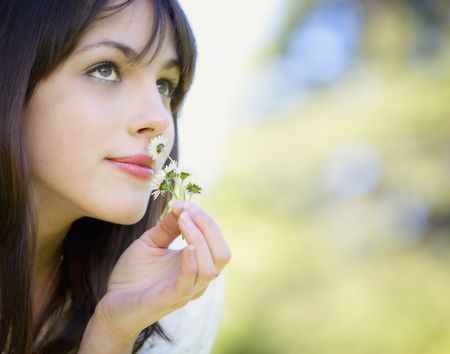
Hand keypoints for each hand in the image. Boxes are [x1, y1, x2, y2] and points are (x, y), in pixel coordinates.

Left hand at [91, 201, 230, 343]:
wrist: (112, 303)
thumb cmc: (133, 275)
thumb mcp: (151, 243)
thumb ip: (167, 227)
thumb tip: (180, 205)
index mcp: (196, 265)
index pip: (216, 242)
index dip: (205, 220)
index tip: (184, 203)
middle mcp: (197, 279)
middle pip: (222, 254)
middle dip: (209, 226)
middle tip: (189, 209)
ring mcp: (186, 290)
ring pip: (211, 268)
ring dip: (199, 239)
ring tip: (183, 220)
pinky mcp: (171, 298)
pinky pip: (190, 281)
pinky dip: (191, 260)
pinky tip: (184, 244)